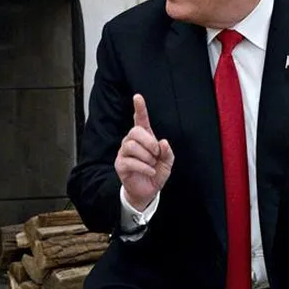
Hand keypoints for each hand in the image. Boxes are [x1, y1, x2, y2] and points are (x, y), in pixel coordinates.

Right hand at [115, 94, 173, 209]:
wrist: (147, 191)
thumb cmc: (155, 173)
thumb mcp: (167, 162)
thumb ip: (167, 152)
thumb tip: (163, 142)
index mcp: (144, 138)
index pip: (140, 120)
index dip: (139, 108)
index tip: (138, 96)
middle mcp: (131, 142)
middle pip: (135, 132)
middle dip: (149, 142)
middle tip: (156, 153)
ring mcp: (124, 153)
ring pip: (131, 146)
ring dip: (146, 156)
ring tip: (151, 164)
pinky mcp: (120, 165)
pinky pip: (131, 161)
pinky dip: (144, 167)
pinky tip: (150, 172)